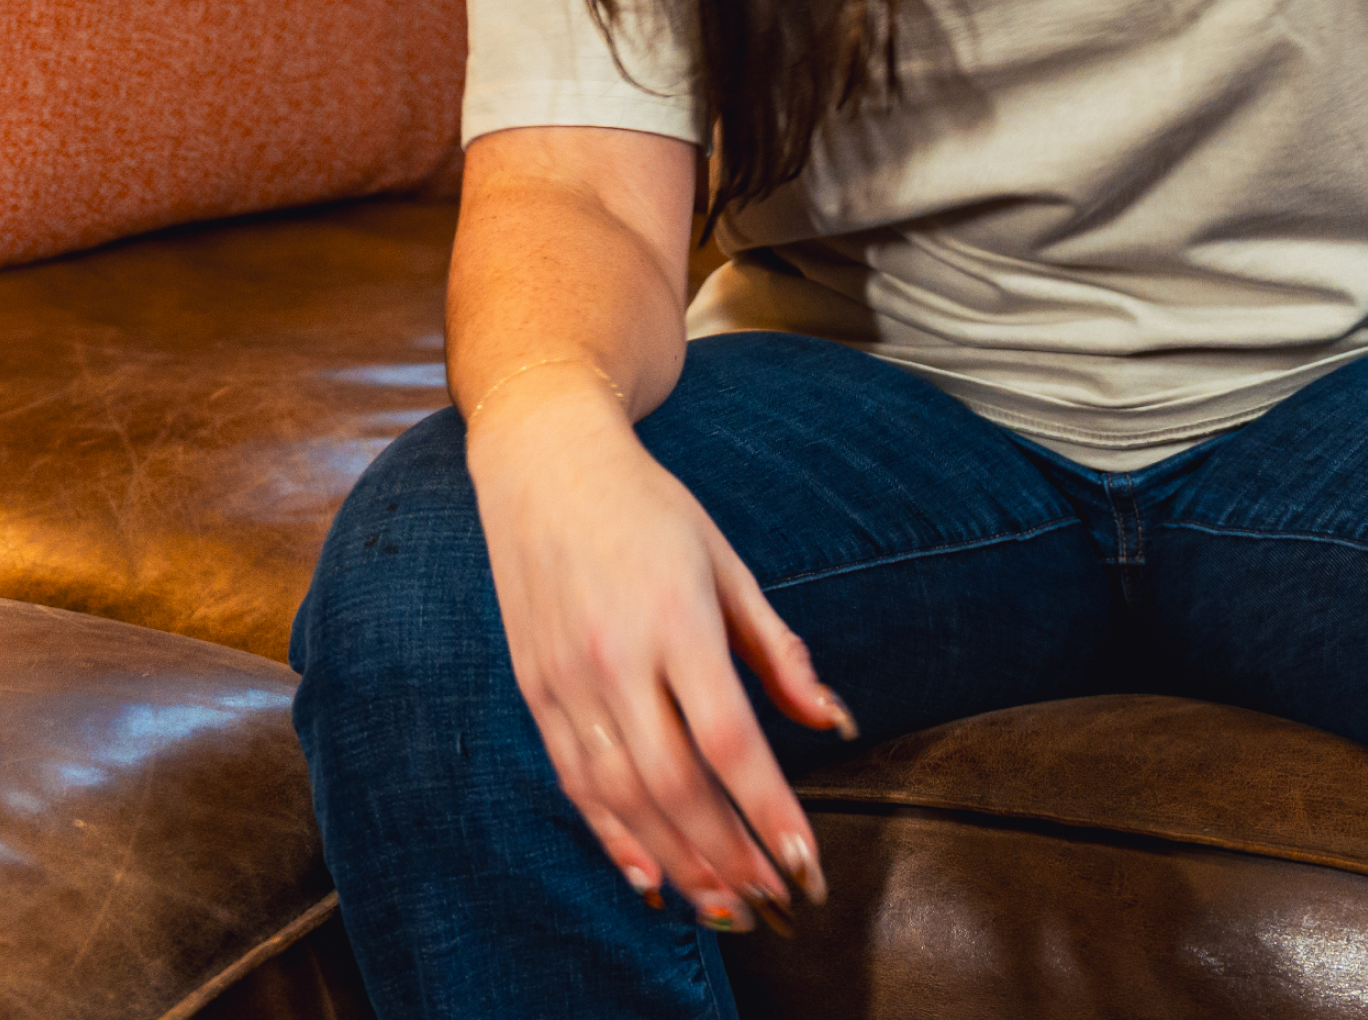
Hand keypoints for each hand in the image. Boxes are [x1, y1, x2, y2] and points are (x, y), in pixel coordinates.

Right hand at [464, 369, 853, 930]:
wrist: (544, 463)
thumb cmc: (647, 507)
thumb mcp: (725, 559)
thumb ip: (776, 648)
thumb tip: (831, 716)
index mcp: (674, 616)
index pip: (728, 738)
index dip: (769, 809)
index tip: (806, 861)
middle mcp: (615, 656)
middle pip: (675, 783)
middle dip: (729, 855)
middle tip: (773, 900)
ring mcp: (567, 679)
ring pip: (624, 797)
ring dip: (679, 860)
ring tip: (725, 905)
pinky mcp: (537, 691)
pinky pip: (577, 782)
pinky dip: (615, 838)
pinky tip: (651, 875)